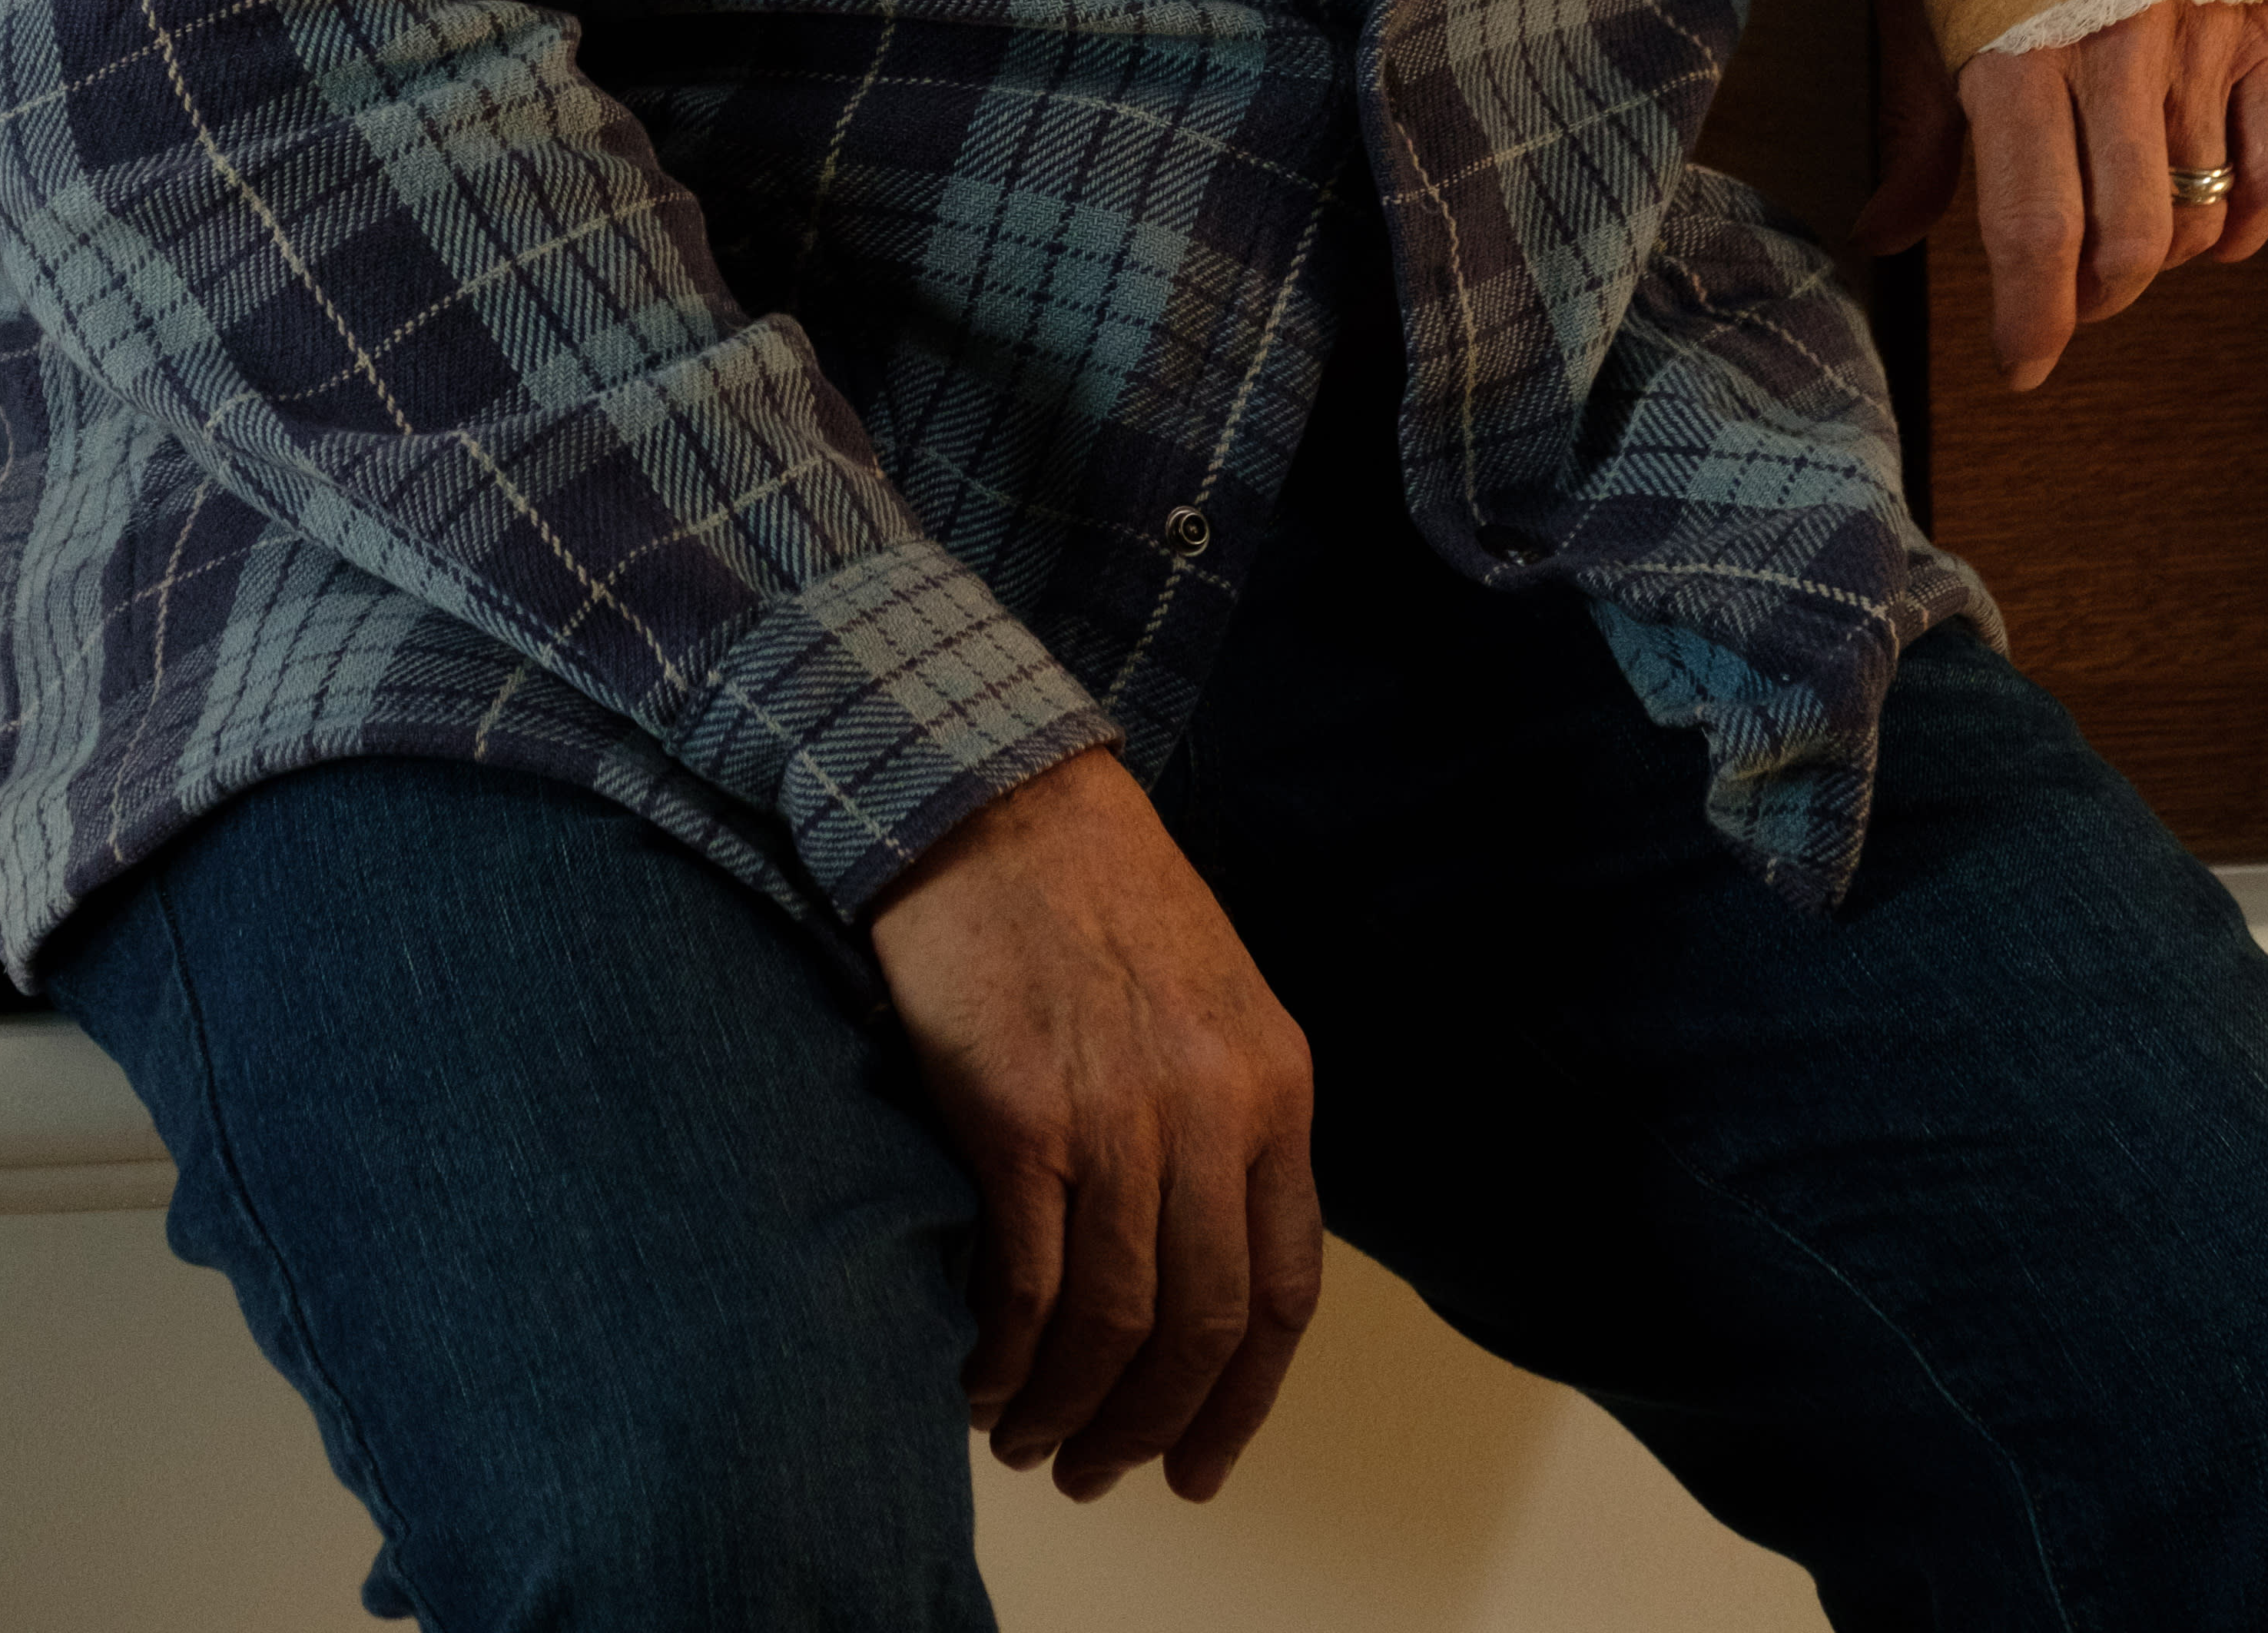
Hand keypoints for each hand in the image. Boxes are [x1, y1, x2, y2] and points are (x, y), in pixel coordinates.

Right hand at [866, 744, 1322, 1505]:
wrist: (994, 798)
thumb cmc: (1095, 893)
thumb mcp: (1214, 997)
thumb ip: (1228, 1118)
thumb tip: (1200, 1261)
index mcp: (1275, 1084)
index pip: (1286, 1290)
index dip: (1246, 1398)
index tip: (1204, 1460)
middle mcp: (1211, 1110)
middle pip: (1205, 1325)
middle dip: (1155, 1424)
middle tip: (1105, 1470)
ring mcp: (1117, 1116)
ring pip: (1116, 1323)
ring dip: (1072, 1408)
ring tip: (1032, 1440)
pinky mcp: (1019, 1116)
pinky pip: (1029, 1284)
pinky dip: (1007, 1357)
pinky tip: (981, 1378)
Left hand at [1856, 0, 2267, 386]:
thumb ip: (1916, 130)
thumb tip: (1881, 237)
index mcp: (2015, 54)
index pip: (2034, 230)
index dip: (2032, 318)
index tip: (2022, 366)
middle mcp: (2114, 55)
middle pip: (2127, 239)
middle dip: (2093, 296)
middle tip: (2063, 298)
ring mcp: (2199, 41)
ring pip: (2197, 209)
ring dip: (2159, 255)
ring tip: (2120, 244)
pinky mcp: (2261, 26)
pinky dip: (2250, 219)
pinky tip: (2216, 234)